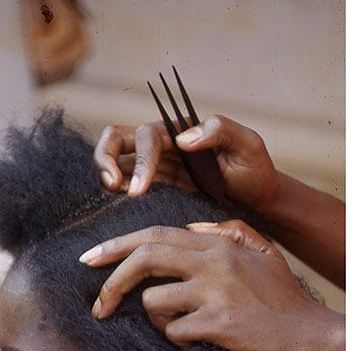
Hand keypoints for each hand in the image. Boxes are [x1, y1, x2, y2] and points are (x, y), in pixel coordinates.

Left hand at [83, 220, 344, 350]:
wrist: (312, 335)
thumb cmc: (285, 300)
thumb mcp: (263, 254)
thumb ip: (229, 233)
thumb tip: (193, 230)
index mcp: (219, 243)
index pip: (155, 234)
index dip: (116, 245)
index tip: (91, 259)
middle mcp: (214, 261)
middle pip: (143, 258)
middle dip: (111, 282)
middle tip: (98, 306)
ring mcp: (216, 290)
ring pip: (153, 301)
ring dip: (155, 321)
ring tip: (178, 330)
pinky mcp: (219, 322)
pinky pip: (174, 331)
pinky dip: (177, 342)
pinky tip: (197, 344)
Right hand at [93, 114, 282, 219]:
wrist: (256, 202)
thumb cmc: (255, 171)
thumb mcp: (249, 145)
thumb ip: (221, 131)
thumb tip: (182, 138)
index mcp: (179, 130)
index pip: (146, 137)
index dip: (139, 161)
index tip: (138, 190)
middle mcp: (160, 145)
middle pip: (116, 138)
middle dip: (105, 158)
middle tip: (111, 186)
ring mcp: (153, 168)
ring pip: (114, 160)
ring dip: (103, 175)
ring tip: (110, 195)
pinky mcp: (152, 190)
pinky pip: (123, 187)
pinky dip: (113, 195)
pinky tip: (117, 210)